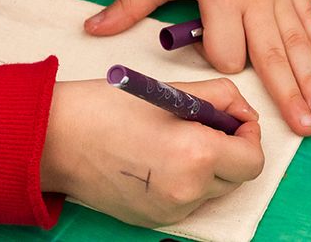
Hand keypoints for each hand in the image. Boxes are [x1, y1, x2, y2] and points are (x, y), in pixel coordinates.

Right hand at [41, 77, 262, 226]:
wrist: (57, 139)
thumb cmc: (110, 107)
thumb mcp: (175, 90)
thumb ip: (221, 98)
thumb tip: (242, 112)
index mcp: (196, 155)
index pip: (252, 160)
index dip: (249, 134)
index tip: (233, 118)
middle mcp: (187, 190)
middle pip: (237, 176)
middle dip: (230, 148)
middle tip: (207, 121)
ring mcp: (169, 211)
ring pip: (213, 189)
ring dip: (209, 164)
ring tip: (178, 136)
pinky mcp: (152, 220)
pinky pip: (188, 199)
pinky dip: (186, 179)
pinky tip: (161, 155)